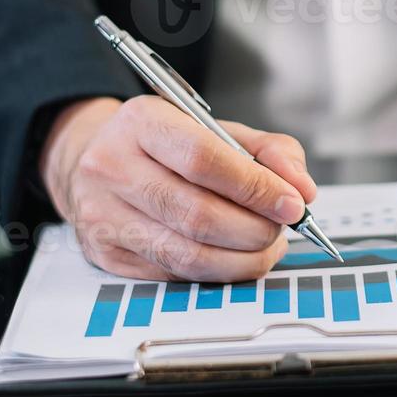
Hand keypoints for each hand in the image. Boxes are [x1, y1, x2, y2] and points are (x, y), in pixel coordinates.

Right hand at [40, 96, 318, 280]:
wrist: (94, 160)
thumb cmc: (164, 145)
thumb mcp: (215, 128)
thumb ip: (268, 150)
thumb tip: (302, 189)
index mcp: (142, 122)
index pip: (204, 160)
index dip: (256, 188)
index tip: (293, 203)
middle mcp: (113, 167)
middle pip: (198, 215)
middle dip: (255, 229)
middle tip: (282, 228)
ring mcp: (104, 215)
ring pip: (187, 254)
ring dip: (242, 259)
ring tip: (267, 246)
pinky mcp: (106, 254)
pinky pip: (175, 274)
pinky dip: (217, 271)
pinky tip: (236, 257)